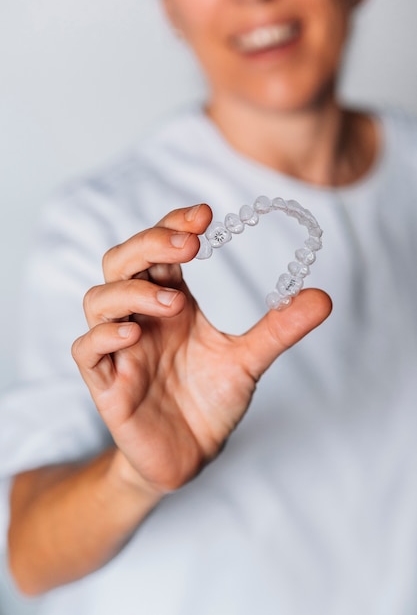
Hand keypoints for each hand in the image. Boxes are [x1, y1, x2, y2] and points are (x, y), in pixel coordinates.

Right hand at [72, 204, 330, 492]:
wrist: (190, 455)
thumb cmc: (210, 401)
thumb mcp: (247, 361)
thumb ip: (278, 329)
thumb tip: (324, 297)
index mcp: (170, 303)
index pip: (159, 250)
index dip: (174, 226)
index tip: (205, 215)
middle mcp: (141, 317)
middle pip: (122, 261)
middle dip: (149, 244)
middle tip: (189, 245)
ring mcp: (119, 348)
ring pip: (99, 299)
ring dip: (132, 291)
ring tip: (174, 302)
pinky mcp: (106, 384)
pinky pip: (87, 349)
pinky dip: (106, 336)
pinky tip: (135, 336)